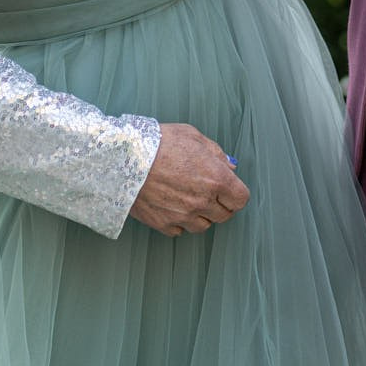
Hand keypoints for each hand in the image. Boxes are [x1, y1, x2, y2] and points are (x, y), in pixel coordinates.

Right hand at [129, 123, 249, 236]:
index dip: (236, 193)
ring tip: (187, 198)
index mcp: (216, 179)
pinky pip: (179, 230)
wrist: (125, 157)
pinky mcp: (163, 224)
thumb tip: (229, 166)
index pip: (240, 199)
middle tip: (207, 191)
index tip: (228, 189)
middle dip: (220, 204)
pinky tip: (171, 205)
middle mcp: (202, 201)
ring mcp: (183, 216)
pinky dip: (179, 221)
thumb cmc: (159, 142)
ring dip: (200, 215)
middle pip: (224, 215)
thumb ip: (216, 153)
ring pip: (203, 226)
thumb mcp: (192, 136)